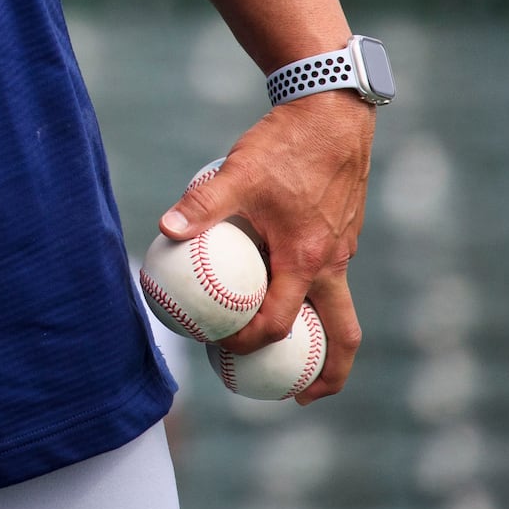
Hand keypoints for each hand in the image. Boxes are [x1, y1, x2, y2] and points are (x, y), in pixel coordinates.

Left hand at [158, 90, 373, 402]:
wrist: (332, 113)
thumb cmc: (283, 146)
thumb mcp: (236, 174)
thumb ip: (200, 206)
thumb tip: (164, 231)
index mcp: (305, 260)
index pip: (277, 322)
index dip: (249, 344)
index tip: (221, 349)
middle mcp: (332, 263)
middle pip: (342, 337)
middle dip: (326, 375)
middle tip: (299, 396)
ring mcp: (343, 251)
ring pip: (341, 311)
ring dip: (324, 340)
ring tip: (299, 358)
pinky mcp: (344, 235)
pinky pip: (333, 281)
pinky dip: (317, 300)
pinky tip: (285, 289)